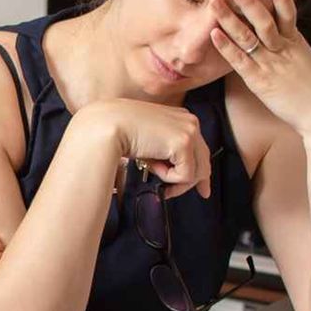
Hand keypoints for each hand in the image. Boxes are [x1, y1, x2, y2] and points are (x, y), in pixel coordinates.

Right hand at [87, 99, 212, 200]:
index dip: (199, 169)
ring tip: (152, 171)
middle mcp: (190, 121)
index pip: (199, 148)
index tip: (202, 187)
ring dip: (173, 180)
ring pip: (196, 171)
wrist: (107, 125)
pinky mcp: (184, 143)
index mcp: (182, 117)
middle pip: (203, 161)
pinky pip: (185, 175)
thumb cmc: (120, 131)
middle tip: (185, 193)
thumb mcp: (150, 139)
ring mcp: (189, 131)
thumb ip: (166, 150)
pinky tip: (152, 166)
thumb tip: (179, 173)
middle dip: (196, 181)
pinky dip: (167, 177)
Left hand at [208, 0, 310, 139]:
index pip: (289, 15)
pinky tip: (214, 34)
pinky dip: (227, 46)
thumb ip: (294, 53)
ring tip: (216, 2)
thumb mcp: (307, 66)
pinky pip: (240, 60)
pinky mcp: (260, 81)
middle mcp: (284, 50)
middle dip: (249, 2)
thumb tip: (285, 45)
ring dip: (231, 18)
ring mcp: (271, 64)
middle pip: (265, 20)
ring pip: (249, 36)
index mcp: (298, 44)